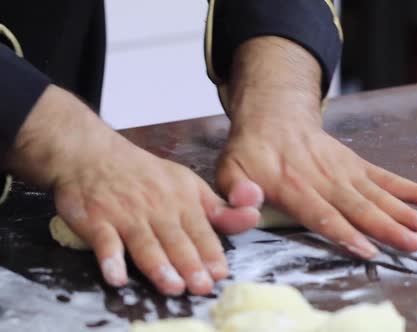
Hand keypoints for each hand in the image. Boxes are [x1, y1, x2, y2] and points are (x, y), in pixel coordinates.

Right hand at [4, 85, 260, 294]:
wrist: (93, 155)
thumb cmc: (146, 176)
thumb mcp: (188, 185)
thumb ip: (218, 208)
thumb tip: (253, 218)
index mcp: (182, 200)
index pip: (200, 230)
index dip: (210, 252)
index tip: (220, 273)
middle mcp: (157, 208)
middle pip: (175, 239)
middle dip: (190, 263)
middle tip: (202, 286)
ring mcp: (125, 214)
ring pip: (145, 242)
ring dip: (158, 265)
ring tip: (172, 285)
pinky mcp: (96, 220)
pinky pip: (104, 241)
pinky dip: (110, 259)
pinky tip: (117, 276)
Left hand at [217, 37, 416, 257]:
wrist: (275, 116)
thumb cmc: (251, 152)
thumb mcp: (229, 169)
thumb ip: (236, 189)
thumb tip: (248, 200)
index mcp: (293, 185)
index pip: (322, 213)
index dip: (345, 232)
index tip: (369, 249)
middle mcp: (324, 178)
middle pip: (359, 206)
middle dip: (388, 227)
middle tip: (413, 245)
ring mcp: (344, 170)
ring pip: (377, 194)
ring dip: (404, 212)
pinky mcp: (356, 164)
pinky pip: (385, 177)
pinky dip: (409, 189)